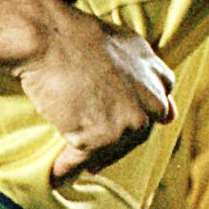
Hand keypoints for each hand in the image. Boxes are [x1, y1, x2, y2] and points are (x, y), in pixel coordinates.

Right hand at [10, 0, 175, 181]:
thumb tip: (142, 97)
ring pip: (114, 150)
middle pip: (140, 133)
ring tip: (72, 162)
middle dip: (120, 142)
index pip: (161, 105)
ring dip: (94, 157)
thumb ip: (137, 67)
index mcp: (154, 71)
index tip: (125, 123)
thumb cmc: (71, 34)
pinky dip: (67, 168)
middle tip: (96, 151)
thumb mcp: (118, 41)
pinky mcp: (104, 137)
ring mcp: (130, 120)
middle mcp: (150, 98)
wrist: (48, 37)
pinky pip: (83, 160)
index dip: (141, 115)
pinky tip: (56, 173)